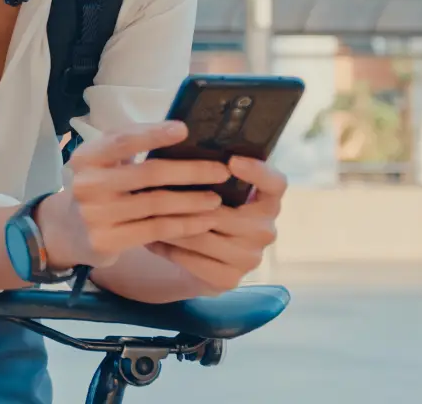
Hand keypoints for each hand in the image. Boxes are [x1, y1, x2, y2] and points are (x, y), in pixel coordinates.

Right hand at [36, 121, 233, 269]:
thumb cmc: (100, 188)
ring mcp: (95, 214)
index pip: (123, 140)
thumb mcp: (105, 162)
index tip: (185, 129)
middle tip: (221, 171)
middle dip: (191, 171)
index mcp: (87, 157)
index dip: (154, 134)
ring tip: (216, 199)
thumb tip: (182, 131)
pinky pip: (155, 230)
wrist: (67, 230)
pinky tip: (203, 221)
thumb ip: (132, 146)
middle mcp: (87, 184)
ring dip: (193, 201)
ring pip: (156, 204)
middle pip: (148, 173)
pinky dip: (184, 225)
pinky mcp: (106, 240)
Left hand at [149, 156, 285, 294]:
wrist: (202, 263)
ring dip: (171, 224)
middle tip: (154, 189)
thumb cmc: (207, 214)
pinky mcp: (231, 279)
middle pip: (224, 212)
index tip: (231, 161)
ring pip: (202, 236)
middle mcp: (265, 230)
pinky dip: (170, 249)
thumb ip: (210, 172)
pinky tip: (152, 240)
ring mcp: (250, 258)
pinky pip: (193, 260)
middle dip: (187, 202)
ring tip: (145, 213)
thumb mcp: (213, 191)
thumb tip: (177, 141)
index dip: (258, 172)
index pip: (276, 184)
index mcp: (268, 202)